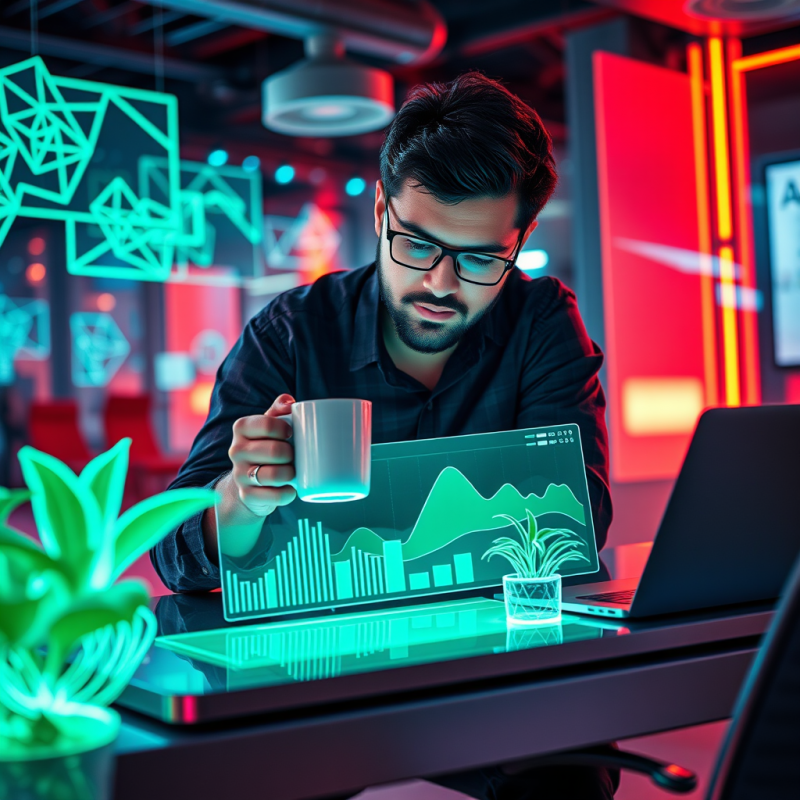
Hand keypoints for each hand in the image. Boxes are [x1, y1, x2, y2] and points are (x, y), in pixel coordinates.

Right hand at [227, 393, 297, 517]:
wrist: (248, 482)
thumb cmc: (265, 447)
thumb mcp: (268, 426)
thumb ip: (278, 410)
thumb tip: (290, 402)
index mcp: (241, 428)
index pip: (267, 423)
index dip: (284, 429)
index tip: (291, 434)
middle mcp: (236, 450)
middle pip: (274, 451)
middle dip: (290, 454)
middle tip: (293, 456)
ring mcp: (239, 475)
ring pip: (273, 474)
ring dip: (290, 473)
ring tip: (292, 472)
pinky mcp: (247, 495)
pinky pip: (273, 496)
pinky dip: (287, 494)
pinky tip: (291, 489)